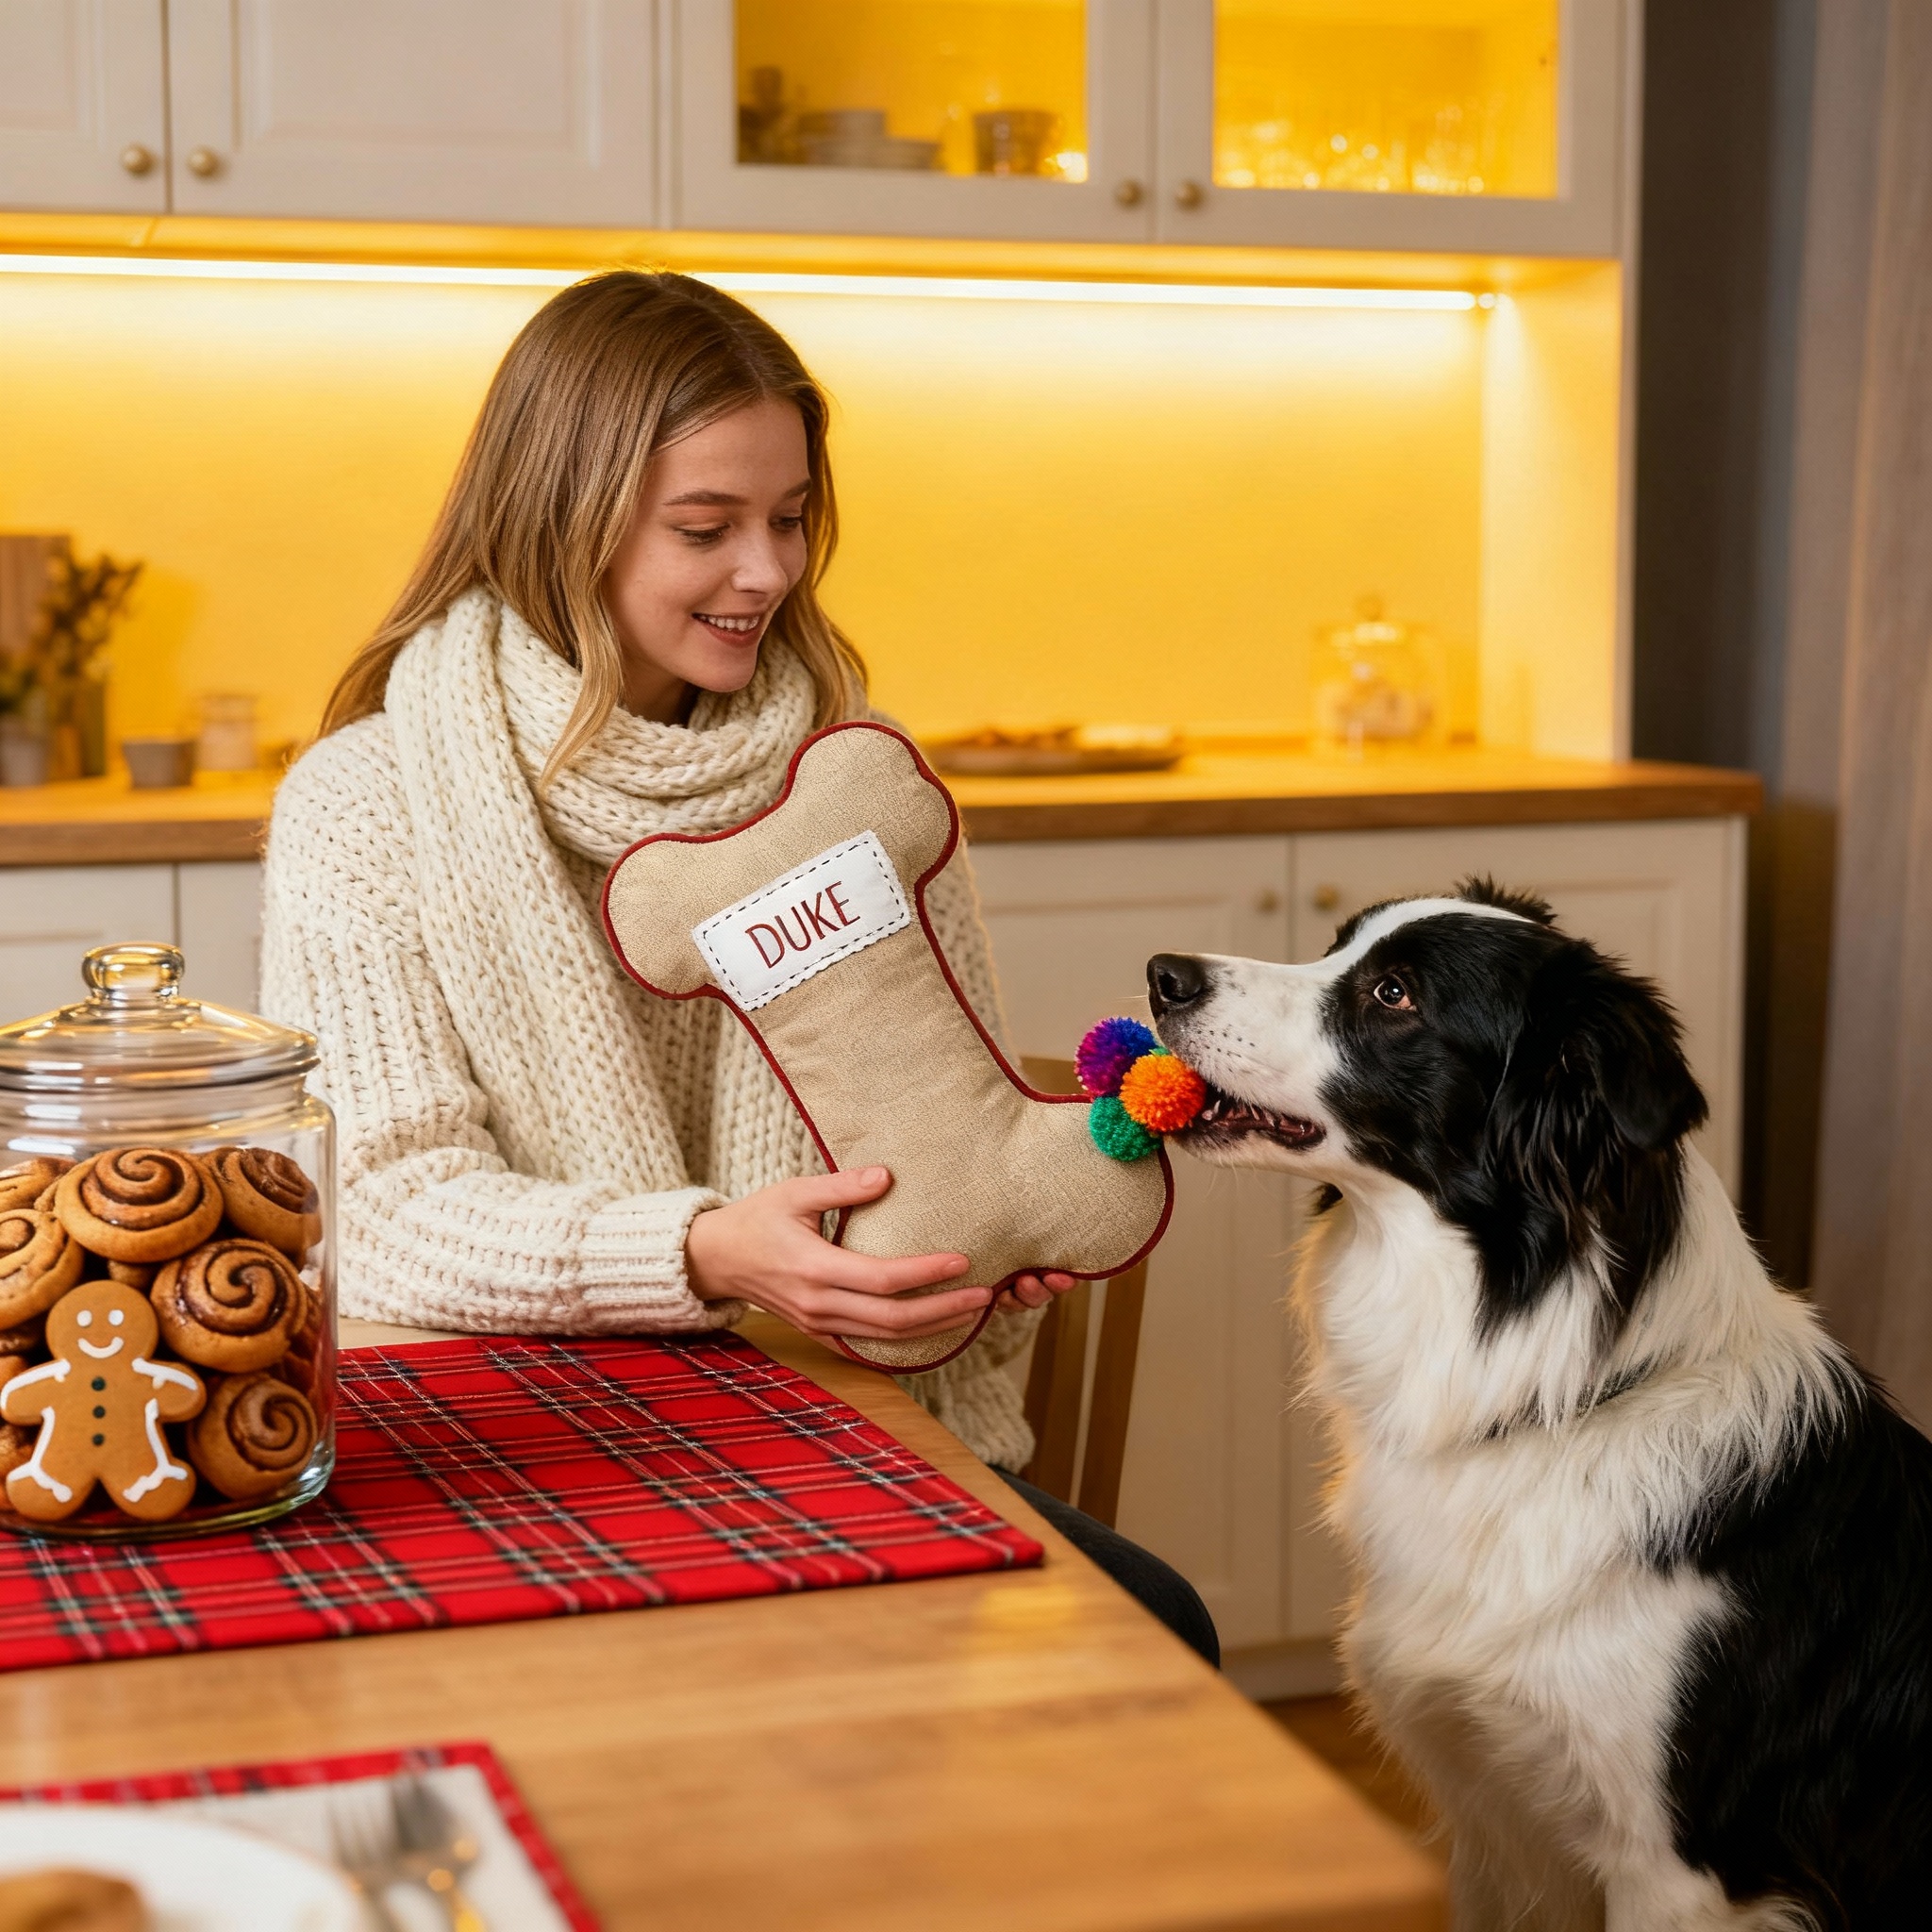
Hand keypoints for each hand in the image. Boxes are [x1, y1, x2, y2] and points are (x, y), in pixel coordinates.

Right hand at [686, 1168, 1078, 1340]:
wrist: (716, 1259)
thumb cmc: (757, 1219)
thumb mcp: (794, 1192)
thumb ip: (841, 1186)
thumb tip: (887, 1176)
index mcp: (816, 1269)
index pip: (884, 1280)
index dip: (927, 1273)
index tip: (964, 1261)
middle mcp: (820, 1305)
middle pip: (894, 1320)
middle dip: (945, 1310)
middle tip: (985, 1296)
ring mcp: (818, 1325)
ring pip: (885, 1339)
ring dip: (933, 1328)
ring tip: (971, 1312)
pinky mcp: (819, 1333)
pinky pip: (868, 1345)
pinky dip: (904, 1342)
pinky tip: (935, 1330)